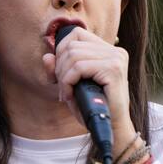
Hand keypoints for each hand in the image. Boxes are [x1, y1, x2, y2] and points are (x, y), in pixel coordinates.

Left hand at [42, 28, 137, 154]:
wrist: (111, 129)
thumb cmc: (93, 109)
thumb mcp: (71, 86)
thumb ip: (58, 70)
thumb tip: (47, 56)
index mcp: (108, 50)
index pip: (76, 34)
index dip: (61, 50)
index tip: (60, 73)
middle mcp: (115, 51)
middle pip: (72, 45)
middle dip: (60, 67)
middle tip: (63, 88)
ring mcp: (116, 58)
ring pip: (73, 55)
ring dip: (63, 76)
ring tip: (67, 93)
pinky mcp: (113, 69)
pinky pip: (79, 67)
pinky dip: (68, 81)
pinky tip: (70, 94)